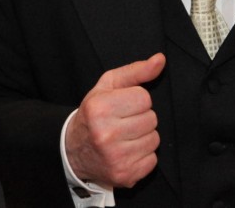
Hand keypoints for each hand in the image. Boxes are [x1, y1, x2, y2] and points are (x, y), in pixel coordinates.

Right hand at [65, 53, 165, 187]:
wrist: (73, 151)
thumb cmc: (94, 113)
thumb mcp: (108, 86)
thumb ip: (136, 71)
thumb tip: (160, 59)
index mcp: (100, 108)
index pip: (144, 98)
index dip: (136, 100)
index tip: (123, 105)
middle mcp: (106, 134)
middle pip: (151, 119)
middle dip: (141, 118)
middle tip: (124, 121)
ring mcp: (116, 157)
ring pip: (154, 139)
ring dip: (144, 137)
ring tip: (125, 136)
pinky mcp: (125, 175)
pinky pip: (153, 160)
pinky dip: (143, 156)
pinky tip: (127, 151)